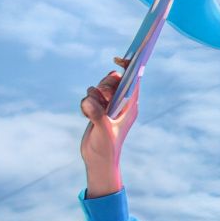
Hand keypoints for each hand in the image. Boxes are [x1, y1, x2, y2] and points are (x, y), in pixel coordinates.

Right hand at [80, 67, 139, 194]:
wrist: (97, 160)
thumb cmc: (107, 147)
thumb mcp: (103, 130)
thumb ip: (97, 114)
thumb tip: (89, 100)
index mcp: (130, 106)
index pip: (133, 80)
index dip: (128, 67)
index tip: (119, 60)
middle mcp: (121, 104)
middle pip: (114, 80)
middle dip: (105, 85)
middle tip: (102, 98)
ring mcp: (108, 106)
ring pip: (99, 87)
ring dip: (93, 96)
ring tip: (92, 111)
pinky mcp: (97, 110)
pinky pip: (89, 97)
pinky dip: (86, 103)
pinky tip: (87, 116)